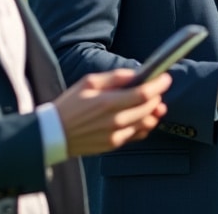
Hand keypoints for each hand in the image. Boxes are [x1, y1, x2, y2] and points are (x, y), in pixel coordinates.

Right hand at [53, 69, 169, 156]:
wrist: (52, 134)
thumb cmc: (69, 105)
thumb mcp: (88, 82)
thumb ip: (115, 77)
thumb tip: (137, 73)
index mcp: (108, 102)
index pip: (144, 93)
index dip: (159, 85)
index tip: (165, 78)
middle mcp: (114, 120)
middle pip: (149, 108)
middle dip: (157, 96)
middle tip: (157, 89)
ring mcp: (115, 134)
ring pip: (147, 123)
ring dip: (154, 112)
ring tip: (153, 104)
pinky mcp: (114, 144)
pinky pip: (138, 134)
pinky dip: (144, 124)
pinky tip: (141, 117)